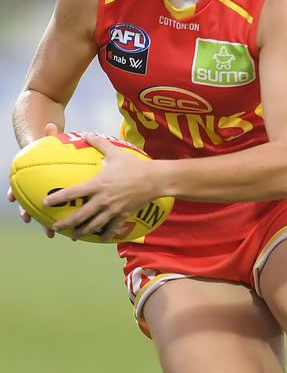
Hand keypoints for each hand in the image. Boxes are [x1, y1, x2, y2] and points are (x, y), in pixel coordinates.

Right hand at [8, 122, 59, 236]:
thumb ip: (50, 136)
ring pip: (42, 212)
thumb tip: (51, 125)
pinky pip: (59, 211)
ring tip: (52, 234)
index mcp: (30, 177)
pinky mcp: (56, 200)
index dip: (14, 192)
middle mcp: (34, 188)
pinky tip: (72, 227)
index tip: (11, 199)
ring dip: (45, 223)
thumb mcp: (50, 142)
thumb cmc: (49, 149)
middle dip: (31, 215)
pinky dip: (64, 218)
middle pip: (29, 203)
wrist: (49, 155)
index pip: (17, 185)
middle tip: (31, 221)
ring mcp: (43, 196)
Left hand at [44, 133, 159, 240]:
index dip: (57, 198)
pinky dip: (105, 234)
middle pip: (80, 215)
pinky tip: (99, 238)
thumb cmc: (133, 165)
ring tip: (74, 236)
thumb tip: (87, 134)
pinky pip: (112, 229)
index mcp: (97, 185)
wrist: (154, 179)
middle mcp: (102, 200)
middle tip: (55, 227)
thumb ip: (99, 144)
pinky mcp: (123, 215)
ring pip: (93, 225)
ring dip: (82, 231)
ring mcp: (112, 210)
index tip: (46, 202)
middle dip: (66, 223)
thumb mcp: (115, 152)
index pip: (72, 193)